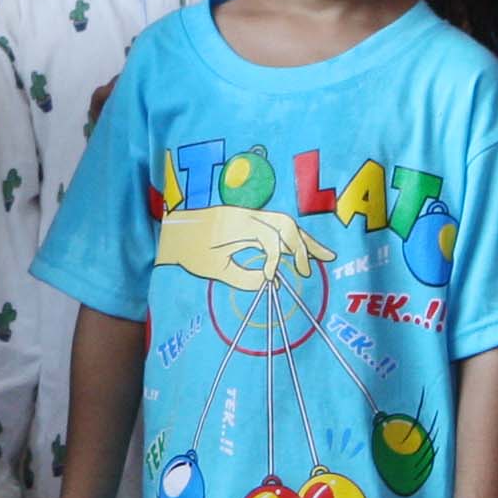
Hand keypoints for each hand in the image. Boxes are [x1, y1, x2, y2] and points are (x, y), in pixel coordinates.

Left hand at [150, 202, 326, 293]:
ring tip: (325, 257)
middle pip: (285, 224)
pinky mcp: (250, 218)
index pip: (269, 237)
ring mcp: (249, 213)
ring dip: (304, 241)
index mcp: (235, 223)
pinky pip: (277, 225)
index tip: (272, 280)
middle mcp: (246, 213)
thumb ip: (243, 277)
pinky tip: (303, 251)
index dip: (275, 259)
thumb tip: (272, 283)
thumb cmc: (188, 250)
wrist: (172, 230)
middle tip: (314, 269)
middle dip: (303, 247)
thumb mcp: (213, 269)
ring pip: (285, 223)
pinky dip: (292, 238)